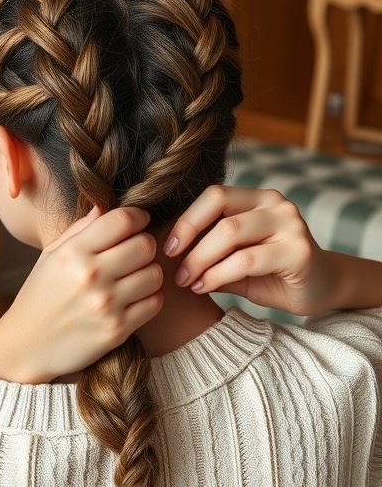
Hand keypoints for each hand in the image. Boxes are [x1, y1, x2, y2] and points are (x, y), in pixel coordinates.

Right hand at [0, 206, 163, 382]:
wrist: (25, 346)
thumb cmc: (39, 297)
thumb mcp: (50, 257)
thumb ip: (79, 230)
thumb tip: (104, 206)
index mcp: (73, 252)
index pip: (123, 220)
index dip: (138, 216)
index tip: (138, 222)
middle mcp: (90, 275)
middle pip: (146, 245)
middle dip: (145, 245)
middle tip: (136, 253)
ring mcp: (106, 304)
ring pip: (155, 274)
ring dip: (149, 273)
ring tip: (135, 278)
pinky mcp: (117, 329)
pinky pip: (155, 303)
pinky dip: (151, 298)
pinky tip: (136, 298)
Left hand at [163, 185, 332, 316]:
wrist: (321, 291)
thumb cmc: (273, 275)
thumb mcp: (235, 261)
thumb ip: (209, 253)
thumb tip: (165, 257)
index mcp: (258, 199)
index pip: (215, 195)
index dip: (187, 220)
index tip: (169, 249)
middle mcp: (276, 204)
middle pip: (220, 215)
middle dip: (191, 246)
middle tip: (177, 274)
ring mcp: (290, 225)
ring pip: (230, 233)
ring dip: (201, 261)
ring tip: (189, 282)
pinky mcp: (298, 251)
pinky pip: (246, 260)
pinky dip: (219, 274)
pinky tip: (205, 287)